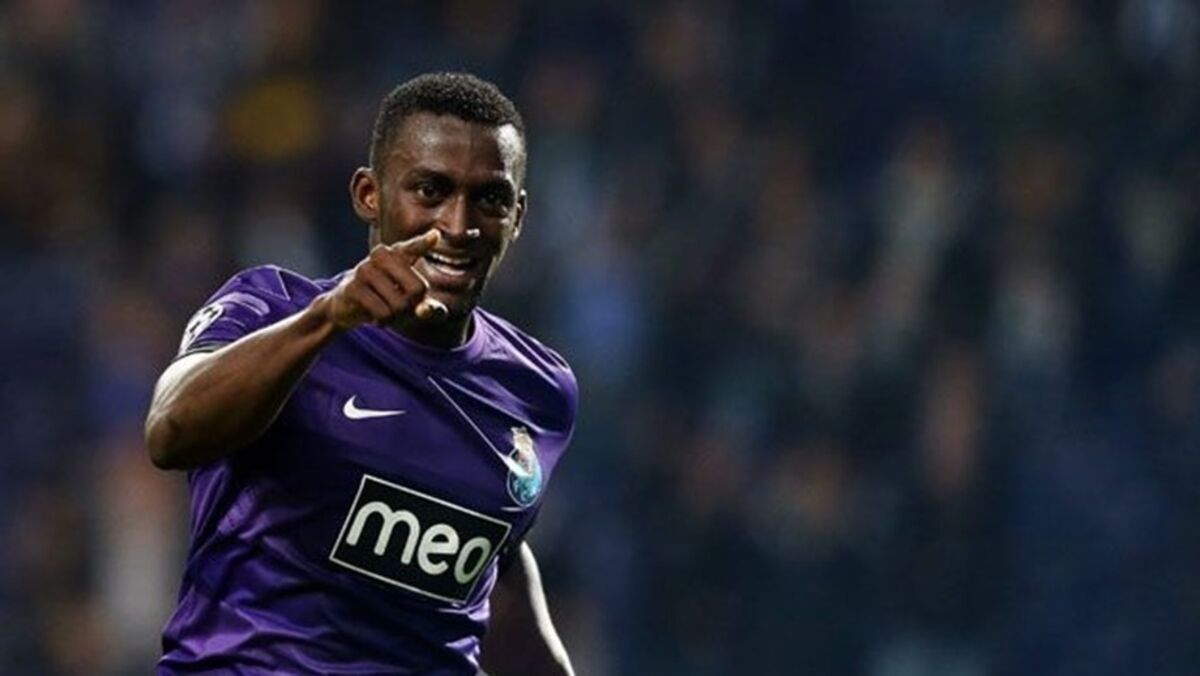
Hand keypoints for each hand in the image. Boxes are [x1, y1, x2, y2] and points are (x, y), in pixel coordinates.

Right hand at [321, 230, 448, 329]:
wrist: (345, 305)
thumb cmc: (385, 298)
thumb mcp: (410, 300)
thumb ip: (428, 308)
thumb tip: (424, 311)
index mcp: (398, 253)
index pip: (414, 247)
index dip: (424, 243)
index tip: (435, 235)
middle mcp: (382, 255)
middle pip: (417, 289)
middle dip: (414, 306)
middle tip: (402, 308)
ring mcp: (365, 269)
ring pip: (399, 304)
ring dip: (397, 317)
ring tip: (388, 312)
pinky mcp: (353, 287)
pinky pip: (383, 312)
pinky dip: (384, 321)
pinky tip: (377, 317)